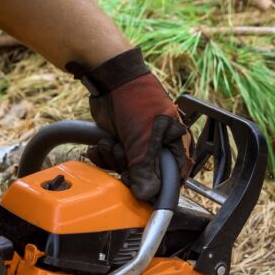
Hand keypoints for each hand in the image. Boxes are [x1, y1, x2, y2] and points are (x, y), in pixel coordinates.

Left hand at [67, 48, 193, 200]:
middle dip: (129, 167)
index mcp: (175, 144)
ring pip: (127, 169)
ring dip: (114, 159)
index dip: (158, 186)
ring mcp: (139, 144)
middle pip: (147, 176)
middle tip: (122, 152)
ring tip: (111, 142)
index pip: (173, 177)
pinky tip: (100, 145)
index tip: (142, 189)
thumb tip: (147, 196)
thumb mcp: (143, 138)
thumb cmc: (137, 100)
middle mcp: (159, 146)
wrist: (111, 77)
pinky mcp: (122, 141)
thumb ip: (145, 169)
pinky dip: (104, 155)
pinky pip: (113, 160)